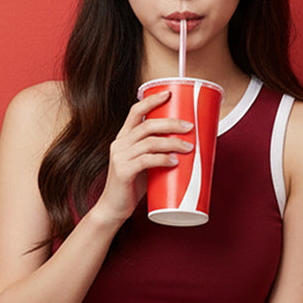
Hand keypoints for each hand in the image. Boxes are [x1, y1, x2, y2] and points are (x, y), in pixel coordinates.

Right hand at [92, 91, 192, 226]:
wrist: (113, 209)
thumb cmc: (132, 186)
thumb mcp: (143, 164)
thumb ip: (157, 153)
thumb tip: (186, 146)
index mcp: (123, 138)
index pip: (135, 112)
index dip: (151, 100)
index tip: (169, 93)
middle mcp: (119, 144)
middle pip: (147, 125)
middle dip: (171, 123)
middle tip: (189, 126)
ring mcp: (120, 157)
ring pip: (149, 142)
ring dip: (172, 142)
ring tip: (189, 147)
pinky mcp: (123, 172)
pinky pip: (146, 161)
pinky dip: (163, 159)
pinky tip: (174, 162)